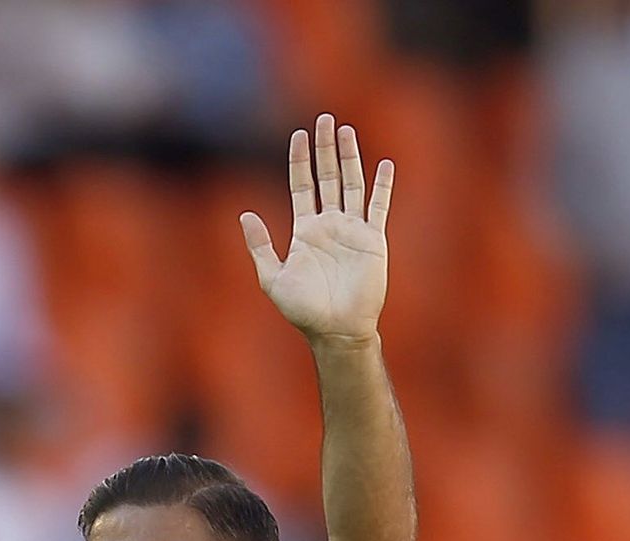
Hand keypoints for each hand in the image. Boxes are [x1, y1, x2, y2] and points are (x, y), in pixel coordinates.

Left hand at [241, 116, 391, 345]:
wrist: (336, 330)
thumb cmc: (304, 311)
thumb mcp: (273, 279)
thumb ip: (260, 246)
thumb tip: (244, 214)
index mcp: (305, 232)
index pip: (302, 186)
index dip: (299, 160)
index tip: (298, 135)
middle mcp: (329, 226)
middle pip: (327, 177)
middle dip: (324, 149)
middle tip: (324, 120)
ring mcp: (352, 231)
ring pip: (351, 184)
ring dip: (349, 157)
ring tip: (345, 130)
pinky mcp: (372, 240)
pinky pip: (379, 207)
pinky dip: (382, 186)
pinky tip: (384, 165)